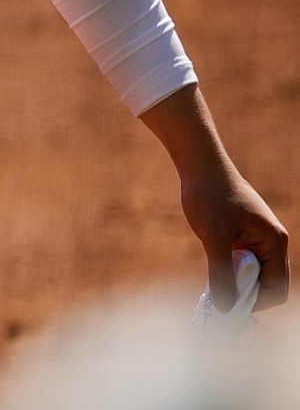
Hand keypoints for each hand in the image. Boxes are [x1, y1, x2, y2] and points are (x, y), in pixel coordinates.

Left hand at [140, 83, 290, 311]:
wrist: (199, 164)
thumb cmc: (209, 195)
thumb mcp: (213, 237)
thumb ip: (220, 273)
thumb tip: (226, 308)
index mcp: (274, 243)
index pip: (278, 288)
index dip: (256, 304)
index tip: (230, 312)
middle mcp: (271, 242)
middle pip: (268, 284)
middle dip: (246, 299)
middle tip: (219, 310)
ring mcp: (258, 238)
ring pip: (254, 274)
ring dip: (236, 287)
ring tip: (212, 296)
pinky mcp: (243, 235)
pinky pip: (242, 263)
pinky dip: (230, 274)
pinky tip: (211, 279)